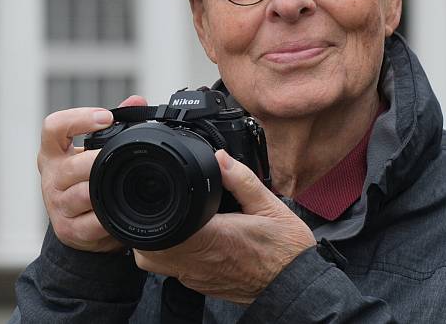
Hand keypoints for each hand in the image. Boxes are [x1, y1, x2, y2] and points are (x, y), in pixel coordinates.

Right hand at [38, 95, 147, 251]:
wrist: (76, 227)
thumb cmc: (84, 181)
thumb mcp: (91, 152)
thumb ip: (115, 125)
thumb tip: (137, 101)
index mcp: (54, 152)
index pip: (53, 128)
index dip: (77, 119)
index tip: (105, 117)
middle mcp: (52, 177)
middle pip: (71, 166)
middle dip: (97, 161)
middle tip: (119, 155)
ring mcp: (57, 205)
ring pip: (80, 195)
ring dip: (102, 190)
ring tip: (120, 183)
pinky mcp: (68, 229)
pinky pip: (90, 223)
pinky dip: (106, 218)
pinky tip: (117, 212)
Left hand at [132, 150, 315, 304]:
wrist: (296, 286)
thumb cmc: (286, 250)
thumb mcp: (269, 206)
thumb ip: (241, 179)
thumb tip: (219, 157)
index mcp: (212, 239)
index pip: (165, 229)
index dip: (157, 212)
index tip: (165, 197)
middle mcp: (199, 263)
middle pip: (149, 251)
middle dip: (150, 227)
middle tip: (165, 208)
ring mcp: (197, 278)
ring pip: (157, 264)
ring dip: (158, 243)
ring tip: (175, 223)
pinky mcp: (202, 286)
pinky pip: (174, 270)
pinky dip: (173, 254)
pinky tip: (191, 240)